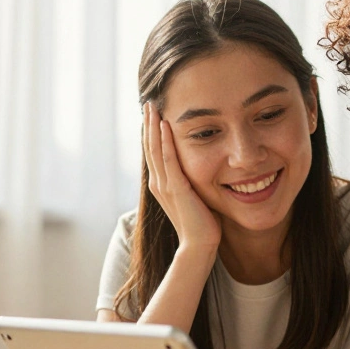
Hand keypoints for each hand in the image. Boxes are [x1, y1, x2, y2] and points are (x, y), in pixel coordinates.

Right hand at [144, 102, 220, 252]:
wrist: (199, 246)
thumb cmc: (201, 224)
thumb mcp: (194, 196)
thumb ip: (191, 182)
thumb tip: (201, 168)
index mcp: (161, 184)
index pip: (154, 152)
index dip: (151, 132)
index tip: (152, 113)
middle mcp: (158, 183)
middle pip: (150, 147)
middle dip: (148, 124)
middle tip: (147, 102)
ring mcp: (165, 185)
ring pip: (155, 149)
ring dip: (153, 126)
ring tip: (151, 107)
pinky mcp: (176, 188)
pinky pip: (168, 159)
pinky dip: (165, 141)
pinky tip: (164, 125)